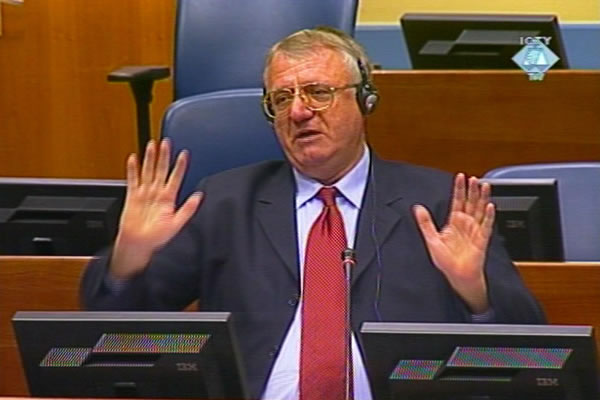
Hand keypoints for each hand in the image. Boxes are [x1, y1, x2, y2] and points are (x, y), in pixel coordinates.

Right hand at [110, 139, 202, 278]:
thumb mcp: (177, 224)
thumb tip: (199, 196)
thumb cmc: (157, 239)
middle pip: (160, 171)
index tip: (184, 154)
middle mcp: (157, 194)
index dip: (180, 166)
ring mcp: (144, 195)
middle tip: (166, 142)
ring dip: (149, 159)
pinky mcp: (132, 198)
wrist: (139, 247)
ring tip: (152, 145)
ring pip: (147, 172)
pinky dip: (132, 170)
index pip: (175, 178)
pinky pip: (132, 181)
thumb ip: (188, 209)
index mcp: (168, 200)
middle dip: (163, 156)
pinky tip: (133, 159)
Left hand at [413, 173, 494, 312]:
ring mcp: (475, 230)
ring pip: (480, 210)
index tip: (460, 176)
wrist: (456, 276)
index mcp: (454, 222)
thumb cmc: (445, 260)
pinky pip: (486, 226)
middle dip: (472, 190)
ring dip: (482, 198)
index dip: (459, 189)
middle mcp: (466, 224)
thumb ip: (425, 223)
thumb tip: (417, 208)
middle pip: (470, 203)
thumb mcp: (431, 239)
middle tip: (474, 178)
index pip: (457, 201)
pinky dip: (488, 216)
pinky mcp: (482, 239)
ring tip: (484, 185)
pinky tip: (490, 206)